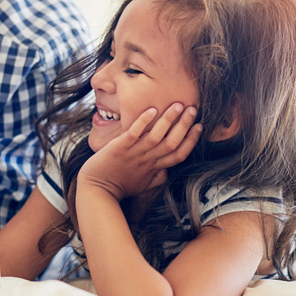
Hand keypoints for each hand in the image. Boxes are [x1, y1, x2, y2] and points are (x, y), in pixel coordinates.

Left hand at [79, 103, 201, 200]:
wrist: (96, 190)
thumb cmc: (119, 186)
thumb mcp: (142, 185)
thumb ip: (156, 178)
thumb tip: (166, 172)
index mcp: (154, 168)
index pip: (179, 154)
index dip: (191, 140)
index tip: (199, 126)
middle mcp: (148, 160)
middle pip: (172, 142)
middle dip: (184, 125)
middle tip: (193, 109)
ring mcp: (134, 153)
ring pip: (156, 136)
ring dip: (168, 120)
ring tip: (178, 105)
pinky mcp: (120, 147)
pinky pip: (134, 133)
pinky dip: (143, 122)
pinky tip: (151, 109)